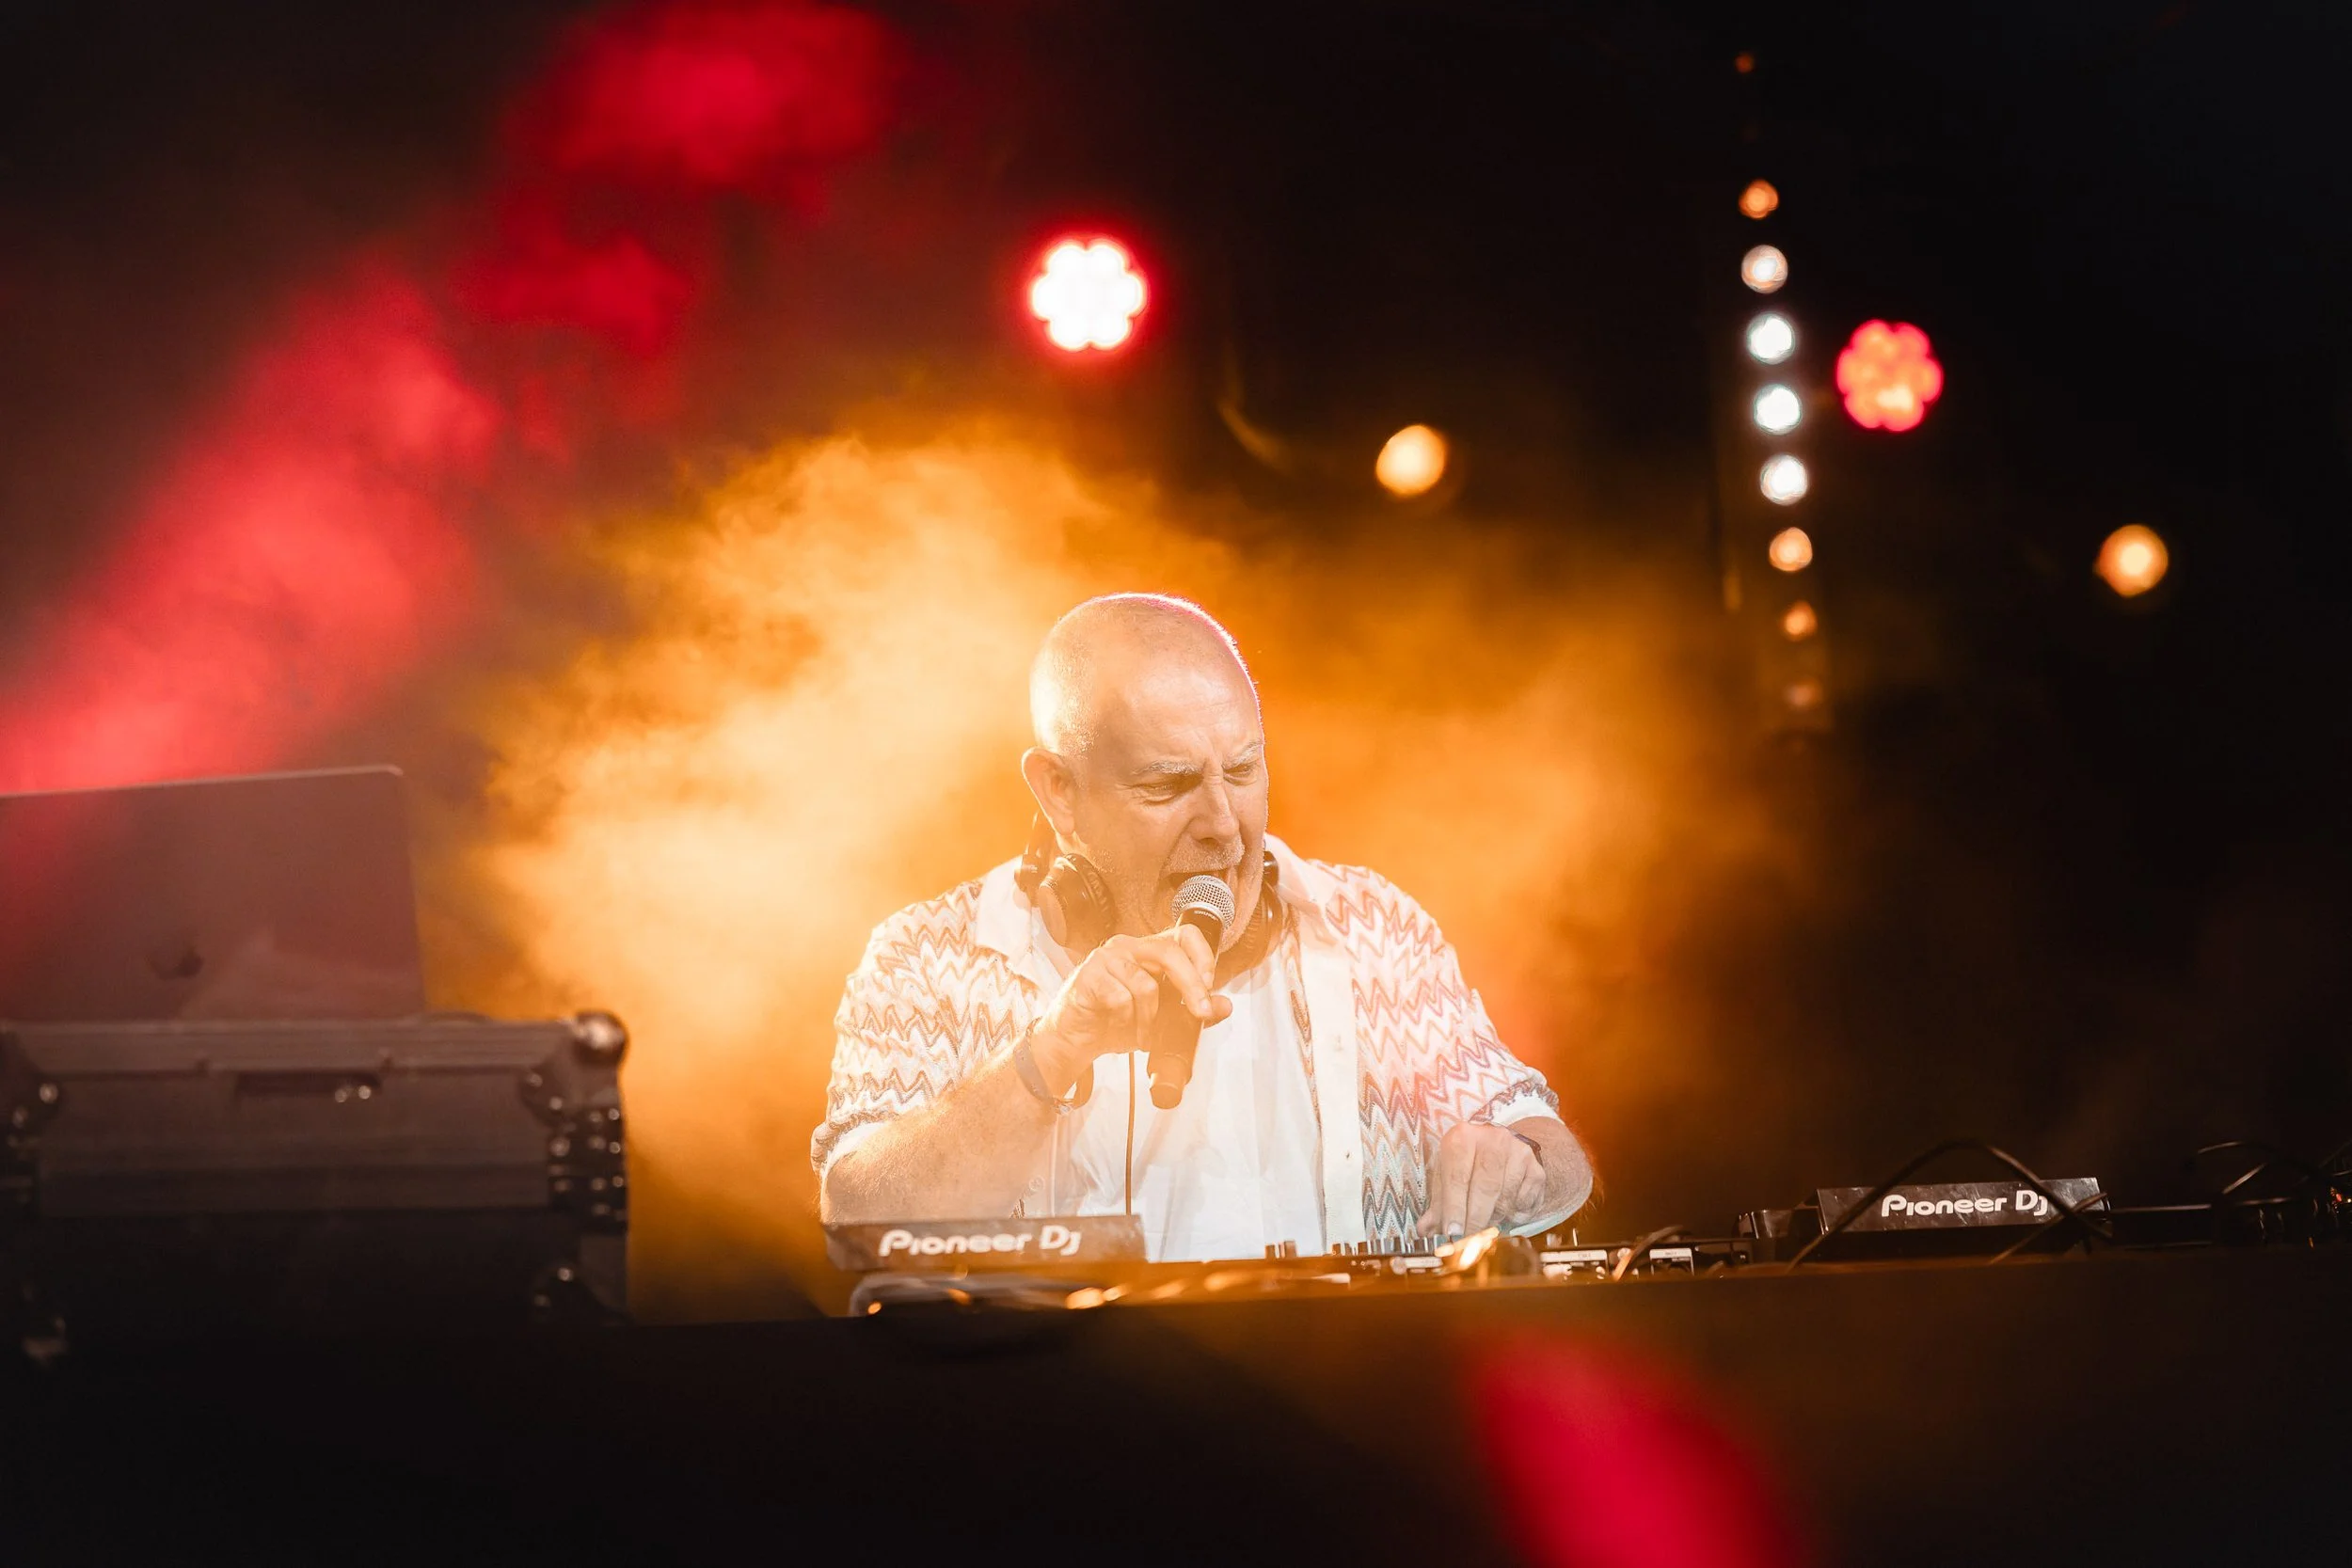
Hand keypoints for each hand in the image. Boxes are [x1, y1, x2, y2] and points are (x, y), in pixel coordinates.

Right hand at [1029, 928, 1231, 1092]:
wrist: (1074, 1040)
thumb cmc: (1115, 1023)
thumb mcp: (1161, 1020)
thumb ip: (1192, 1010)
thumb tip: (1225, 1006)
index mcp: (1149, 951)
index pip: (1186, 934)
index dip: (1203, 957)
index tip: (1210, 987)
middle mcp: (1129, 946)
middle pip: (1169, 952)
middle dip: (1191, 986)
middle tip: (1200, 1013)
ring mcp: (1107, 957)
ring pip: (1145, 984)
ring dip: (1149, 1019)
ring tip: (1143, 1035)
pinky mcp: (1089, 975)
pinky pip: (1120, 998)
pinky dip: (1127, 1021)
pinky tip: (1121, 1028)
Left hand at [1416, 1122, 1546, 1238]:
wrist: (1505, 1152)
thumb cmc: (1468, 1168)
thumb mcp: (1449, 1178)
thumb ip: (1438, 1205)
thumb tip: (1424, 1230)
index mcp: (1462, 1138)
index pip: (1457, 1177)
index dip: (1454, 1208)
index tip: (1452, 1232)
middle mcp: (1492, 1138)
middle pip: (1484, 1188)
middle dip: (1474, 1220)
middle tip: (1467, 1242)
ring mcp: (1518, 1152)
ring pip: (1505, 1199)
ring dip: (1493, 1220)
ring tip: (1485, 1223)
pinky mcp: (1537, 1169)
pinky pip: (1524, 1203)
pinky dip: (1513, 1216)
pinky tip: (1505, 1212)